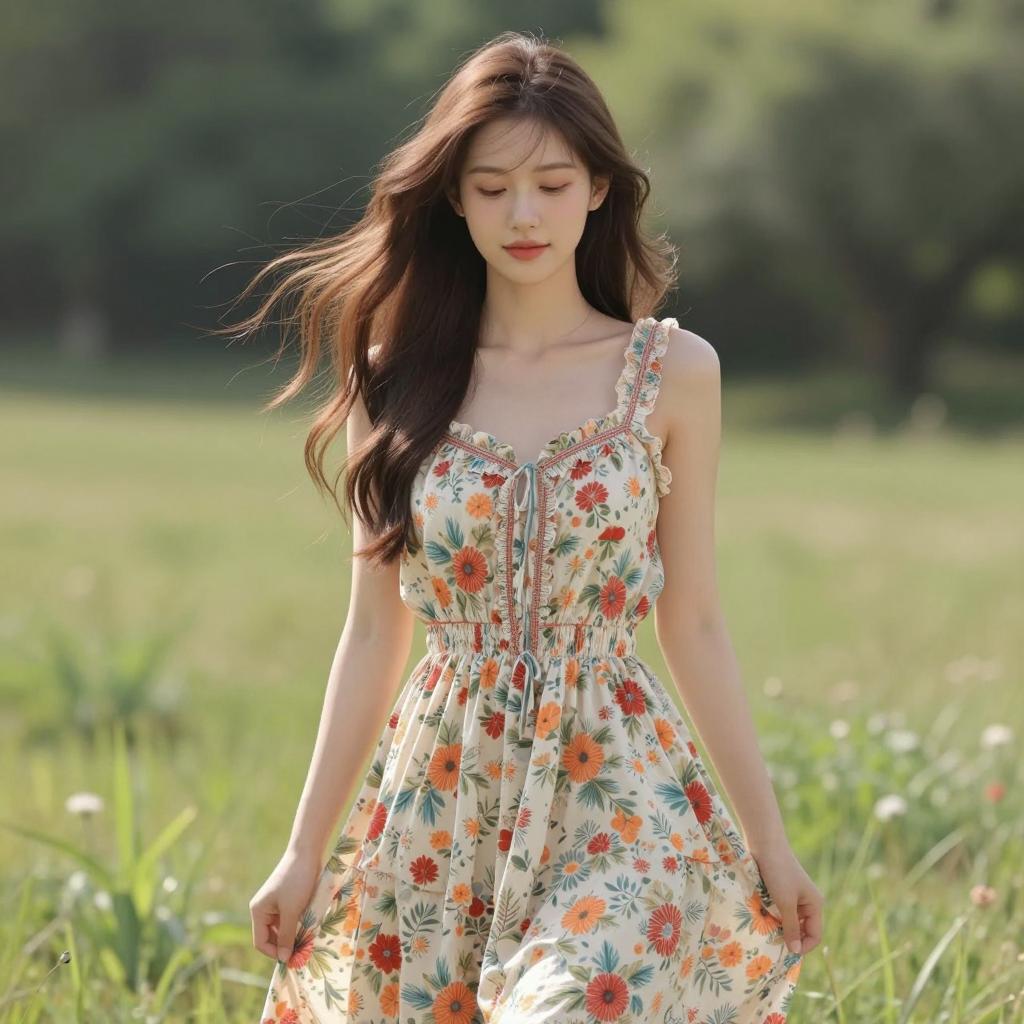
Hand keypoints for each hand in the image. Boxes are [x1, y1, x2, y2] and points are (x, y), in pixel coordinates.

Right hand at [250, 847, 323, 962]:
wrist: (307, 853)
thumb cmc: (297, 881)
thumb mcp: (291, 911)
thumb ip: (287, 936)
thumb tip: (284, 959)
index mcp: (258, 911)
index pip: (260, 942)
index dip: (274, 953)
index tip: (293, 958)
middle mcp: (264, 909)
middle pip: (271, 936)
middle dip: (286, 944)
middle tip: (303, 950)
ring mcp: (275, 904)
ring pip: (282, 928)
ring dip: (294, 934)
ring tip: (308, 937)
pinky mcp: (287, 899)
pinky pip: (290, 918)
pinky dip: (298, 924)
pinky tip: (309, 925)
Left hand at [748, 842, 823, 956]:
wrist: (765, 844)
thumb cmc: (778, 873)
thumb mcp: (785, 903)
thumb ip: (791, 927)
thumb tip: (796, 952)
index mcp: (815, 904)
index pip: (815, 935)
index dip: (803, 947)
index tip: (785, 953)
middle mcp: (808, 901)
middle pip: (803, 929)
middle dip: (790, 937)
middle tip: (773, 944)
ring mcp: (795, 895)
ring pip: (790, 920)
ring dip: (780, 926)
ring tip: (767, 931)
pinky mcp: (783, 890)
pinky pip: (782, 910)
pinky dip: (774, 916)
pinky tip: (764, 918)